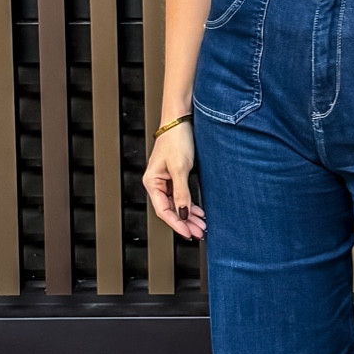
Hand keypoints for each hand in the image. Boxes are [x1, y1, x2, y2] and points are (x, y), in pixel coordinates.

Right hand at [143, 120, 205, 238]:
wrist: (180, 120)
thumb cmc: (176, 138)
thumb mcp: (180, 167)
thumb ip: (181, 192)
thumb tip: (182, 213)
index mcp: (152, 182)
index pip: (163, 210)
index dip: (176, 224)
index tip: (189, 233)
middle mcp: (157, 183)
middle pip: (170, 210)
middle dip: (185, 222)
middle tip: (199, 232)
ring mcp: (166, 180)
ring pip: (177, 204)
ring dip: (189, 216)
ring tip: (202, 225)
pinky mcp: (175, 176)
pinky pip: (181, 196)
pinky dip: (190, 206)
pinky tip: (198, 212)